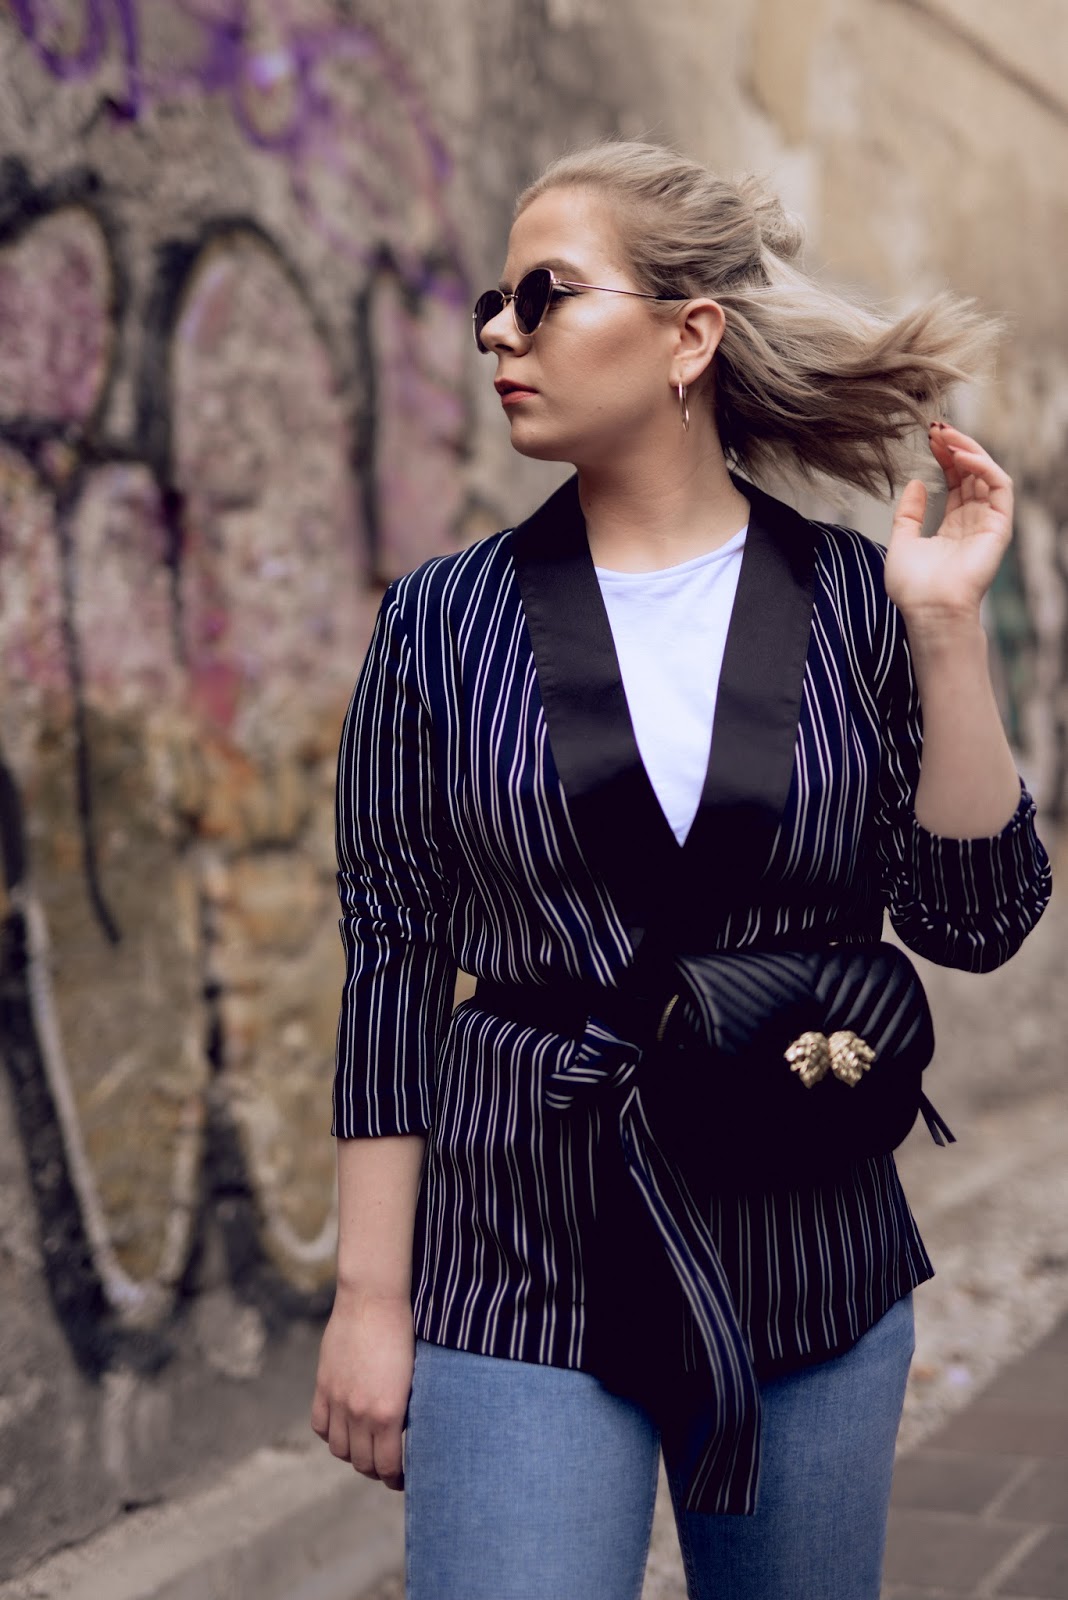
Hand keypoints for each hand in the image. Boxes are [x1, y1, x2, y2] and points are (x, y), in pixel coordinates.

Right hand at [310, 1288, 413, 1490]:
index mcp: (389, 1413)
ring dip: (353, 1454)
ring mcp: (338, 1400)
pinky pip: (321, 1426)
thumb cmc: (404, 1332)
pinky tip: (345, 1427)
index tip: (404, 1478)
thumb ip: (404, 1410)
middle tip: (387, 1465)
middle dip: (377, 1470)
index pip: (388, 1466)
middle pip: (362, 1463)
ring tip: (366, 1447)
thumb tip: (405, 1435)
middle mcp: (360, 1413)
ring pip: (340, 1449)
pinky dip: (332, 1433)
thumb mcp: (413, 1377)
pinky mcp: (323, 1386)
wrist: (373, 1299)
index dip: (396, 1478)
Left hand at [885, 423, 1012, 623]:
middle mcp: (973, 521)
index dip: (944, 457)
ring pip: (987, 473)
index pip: (955, 481)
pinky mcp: (1000, 526)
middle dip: (955, 446)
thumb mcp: (902, 542)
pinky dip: (983, 466)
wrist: (929, 611)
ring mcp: (988, 523)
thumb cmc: (913, 588)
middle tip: (936, 427)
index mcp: (953, 526)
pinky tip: (960, 456)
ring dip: (968, 450)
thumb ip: (909, 514)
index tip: (928, 437)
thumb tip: (917, 483)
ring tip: (945, 435)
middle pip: (971, 473)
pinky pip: (999, 486)